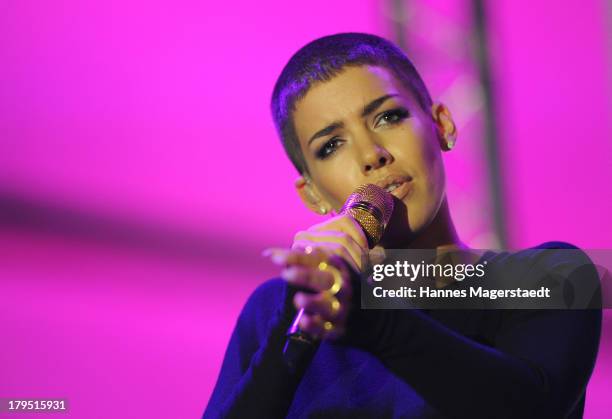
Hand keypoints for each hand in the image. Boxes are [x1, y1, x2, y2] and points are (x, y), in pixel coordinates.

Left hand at [264, 214, 368, 339]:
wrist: (362, 315)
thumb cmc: (332, 285)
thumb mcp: (321, 269)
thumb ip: (298, 261)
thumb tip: (268, 252)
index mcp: (336, 268)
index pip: (316, 259)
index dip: (296, 257)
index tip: (274, 257)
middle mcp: (341, 286)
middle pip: (325, 279)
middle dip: (306, 276)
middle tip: (285, 274)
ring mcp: (340, 307)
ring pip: (328, 305)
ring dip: (313, 302)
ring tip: (298, 299)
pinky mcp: (338, 328)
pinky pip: (327, 328)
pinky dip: (315, 326)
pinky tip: (303, 321)